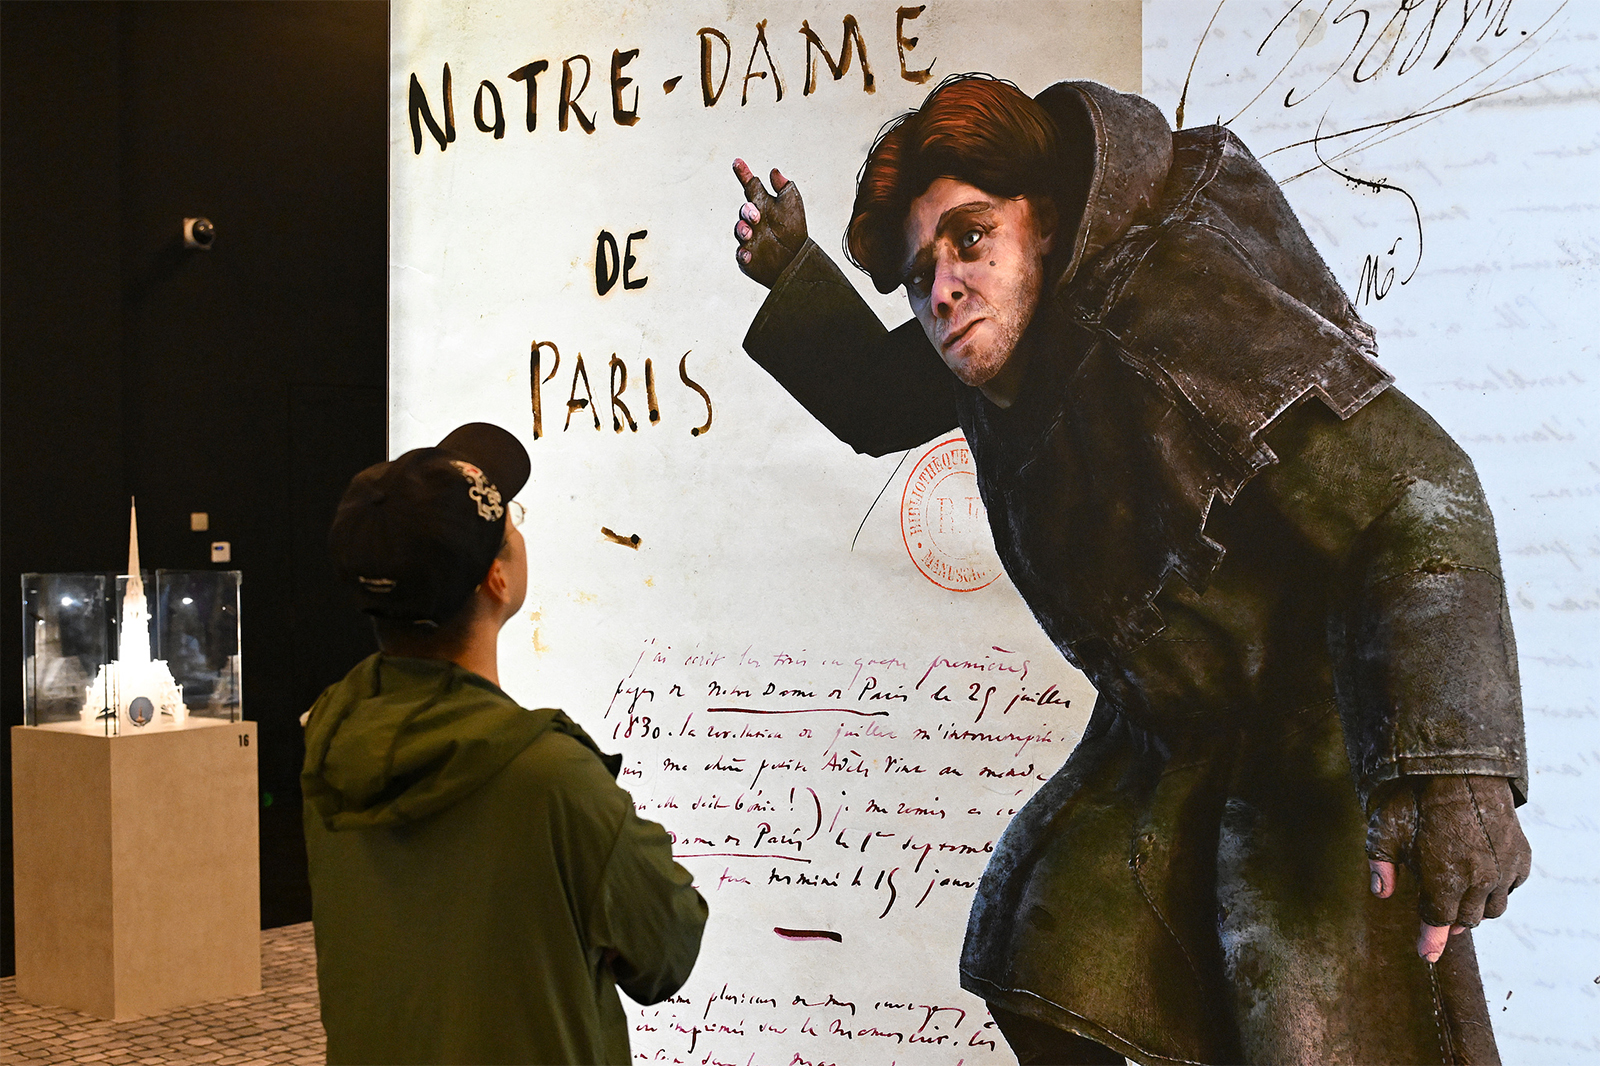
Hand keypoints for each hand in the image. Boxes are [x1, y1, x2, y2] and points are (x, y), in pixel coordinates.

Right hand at [732, 158, 807, 287]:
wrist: (798, 261)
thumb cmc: (794, 231)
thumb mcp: (792, 205)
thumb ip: (783, 187)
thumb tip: (774, 171)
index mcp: (764, 205)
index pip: (751, 187)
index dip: (744, 174)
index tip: (738, 162)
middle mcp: (754, 221)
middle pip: (744, 210)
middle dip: (747, 210)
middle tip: (756, 216)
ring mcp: (750, 238)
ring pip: (739, 231)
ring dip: (742, 230)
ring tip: (751, 232)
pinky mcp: (748, 256)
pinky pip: (741, 254)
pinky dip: (743, 254)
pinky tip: (749, 253)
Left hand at [1367, 775, 1530, 962]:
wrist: (1462, 769)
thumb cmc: (1417, 799)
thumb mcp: (1385, 829)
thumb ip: (1381, 864)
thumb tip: (1381, 893)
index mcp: (1445, 878)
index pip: (1438, 921)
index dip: (1430, 939)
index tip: (1425, 954)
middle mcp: (1479, 879)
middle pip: (1465, 918)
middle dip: (1449, 919)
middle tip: (1437, 911)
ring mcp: (1504, 869)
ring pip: (1493, 908)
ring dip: (1475, 908)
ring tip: (1459, 896)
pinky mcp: (1521, 856)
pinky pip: (1512, 886)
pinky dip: (1498, 889)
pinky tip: (1482, 877)